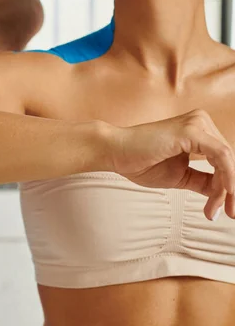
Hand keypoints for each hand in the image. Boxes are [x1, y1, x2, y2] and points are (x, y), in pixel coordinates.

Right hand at [110, 110, 234, 220]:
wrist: (114, 153)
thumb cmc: (140, 162)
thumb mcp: (180, 177)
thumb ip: (204, 182)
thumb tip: (226, 194)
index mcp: (199, 131)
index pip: (225, 161)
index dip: (229, 186)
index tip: (226, 210)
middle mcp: (202, 122)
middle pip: (230, 160)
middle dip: (231, 191)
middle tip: (229, 214)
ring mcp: (198, 124)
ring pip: (229, 160)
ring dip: (227, 189)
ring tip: (217, 211)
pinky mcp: (192, 130)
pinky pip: (221, 156)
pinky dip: (227, 177)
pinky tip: (222, 195)